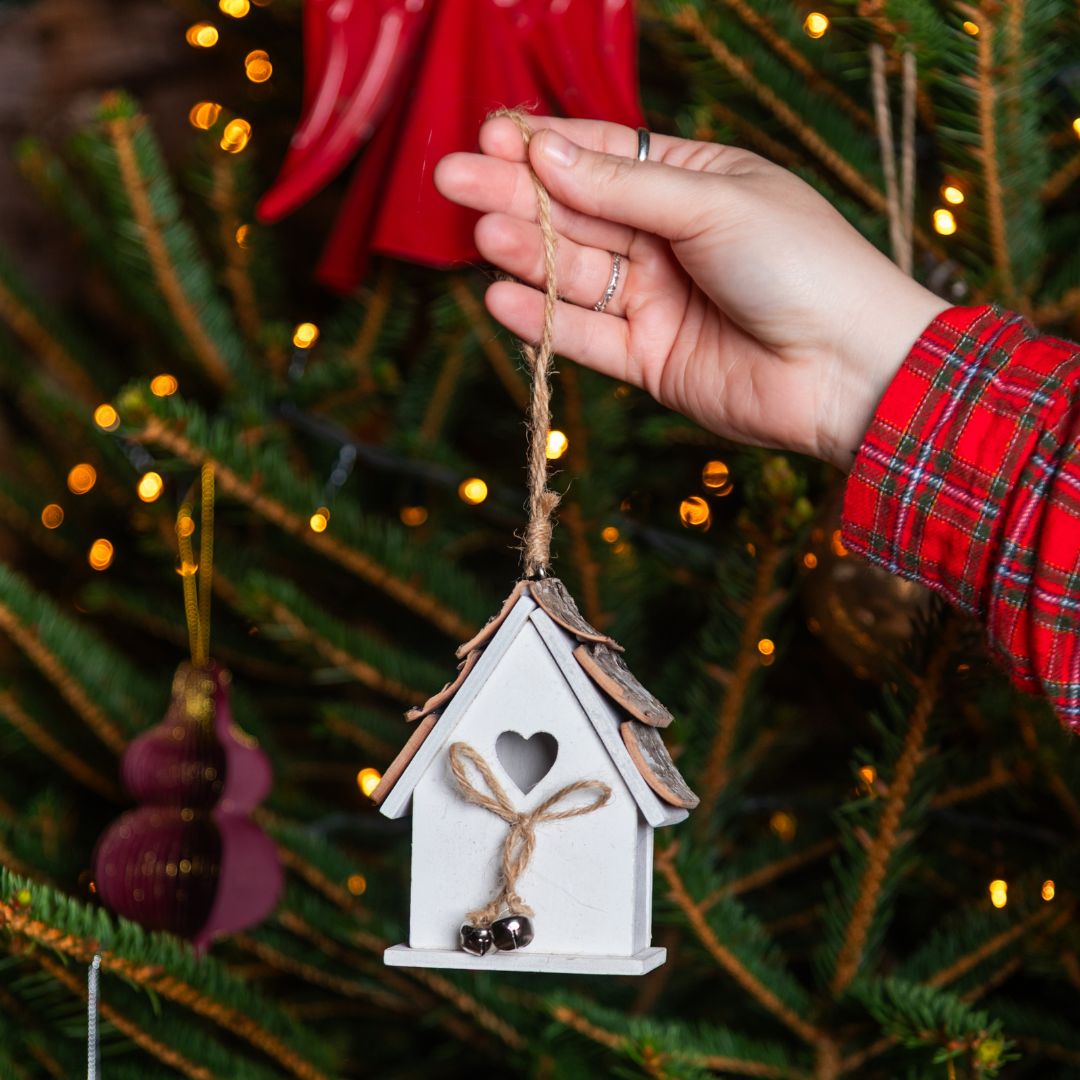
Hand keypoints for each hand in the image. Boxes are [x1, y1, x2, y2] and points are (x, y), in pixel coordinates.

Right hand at [433, 116, 948, 470]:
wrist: (849, 370)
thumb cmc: (803, 266)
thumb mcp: (713, 205)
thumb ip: (623, 187)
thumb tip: (545, 150)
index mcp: (695, 184)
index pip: (605, 156)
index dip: (546, 146)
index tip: (489, 136)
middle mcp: (669, 240)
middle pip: (577, 212)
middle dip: (516, 195)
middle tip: (452, 180)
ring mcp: (657, 301)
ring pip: (575, 273)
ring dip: (527, 253)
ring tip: (483, 235)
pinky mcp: (649, 359)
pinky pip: (586, 336)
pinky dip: (544, 321)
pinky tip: (501, 298)